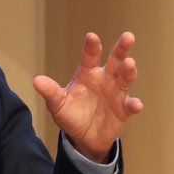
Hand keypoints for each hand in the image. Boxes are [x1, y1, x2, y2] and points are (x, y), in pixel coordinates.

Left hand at [32, 31, 142, 163]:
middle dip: (121, 49)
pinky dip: (134, 104)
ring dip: (129, 71)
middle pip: (115, 60)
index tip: (91, 37)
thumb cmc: (71, 115)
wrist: (84, 138)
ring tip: (130, 63)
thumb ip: (51, 92)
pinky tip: (136, 105)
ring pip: (125, 78)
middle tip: (128, 36)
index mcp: (88, 74)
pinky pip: (130, 105)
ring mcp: (116, 93)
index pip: (90, 57)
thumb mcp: (58, 104)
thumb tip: (36, 81)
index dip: (91, 47)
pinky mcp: (124, 109)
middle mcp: (105, 79)